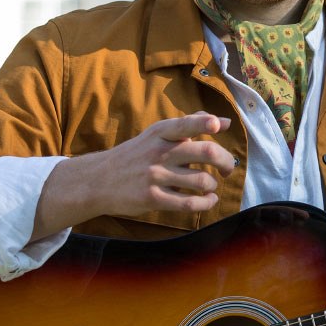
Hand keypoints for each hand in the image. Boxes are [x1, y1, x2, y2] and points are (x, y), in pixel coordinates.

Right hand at [33, 113, 235, 238]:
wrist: (98, 180)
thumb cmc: (136, 155)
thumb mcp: (157, 134)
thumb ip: (190, 125)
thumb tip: (226, 122)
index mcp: (161, 132)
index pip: (187, 124)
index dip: (206, 123)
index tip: (220, 127)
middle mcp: (159, 151)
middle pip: (206, 152)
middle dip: (226, 162)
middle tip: (227, 169)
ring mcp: (155, 176)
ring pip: (202, 181)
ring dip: (213, 185)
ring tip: (210, 186)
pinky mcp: (152, 198)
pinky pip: (188, 203)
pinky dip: (206, 203)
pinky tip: (208, 200)